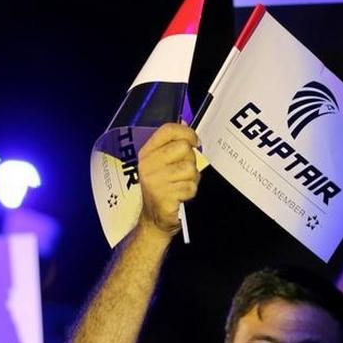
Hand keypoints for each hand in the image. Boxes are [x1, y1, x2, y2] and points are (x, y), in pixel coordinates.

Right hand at [137, 123, 199, 238]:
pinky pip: (190, 187)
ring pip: (190, 168)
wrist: (153, 220)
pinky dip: (190, 192)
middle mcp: (148, 165)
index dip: (187, 132)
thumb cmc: (162, 189)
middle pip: (183, 148)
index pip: (168, 130)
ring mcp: (155, 181)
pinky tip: (180, 196)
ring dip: (192, 178)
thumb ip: (172, 144)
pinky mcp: (164, 197)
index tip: (195, 141)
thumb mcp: (161, 164)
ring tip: (182, 185)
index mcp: (147, 153)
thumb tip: (184, 122)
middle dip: (191, 160)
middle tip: (184, 171)